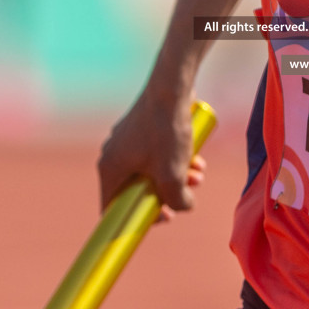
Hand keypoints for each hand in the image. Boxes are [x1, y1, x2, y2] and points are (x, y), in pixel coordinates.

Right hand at [97, 94, 205, 219]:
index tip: (161, 218)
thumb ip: (178, 200)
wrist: (171, 88)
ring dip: (176, 177)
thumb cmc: (166, 131)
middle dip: (167, 194)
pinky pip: (156, 154)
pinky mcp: (142, 128)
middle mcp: (113, 155)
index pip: (112, 208)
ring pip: (152, 171)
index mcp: (110, 169)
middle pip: (137, 190)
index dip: (136, 220)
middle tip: (187, 193)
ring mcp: (126, 140)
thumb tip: (184, 205)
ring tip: (198, 173)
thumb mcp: (173, 175)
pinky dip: (175, 159)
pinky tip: (196, 157)